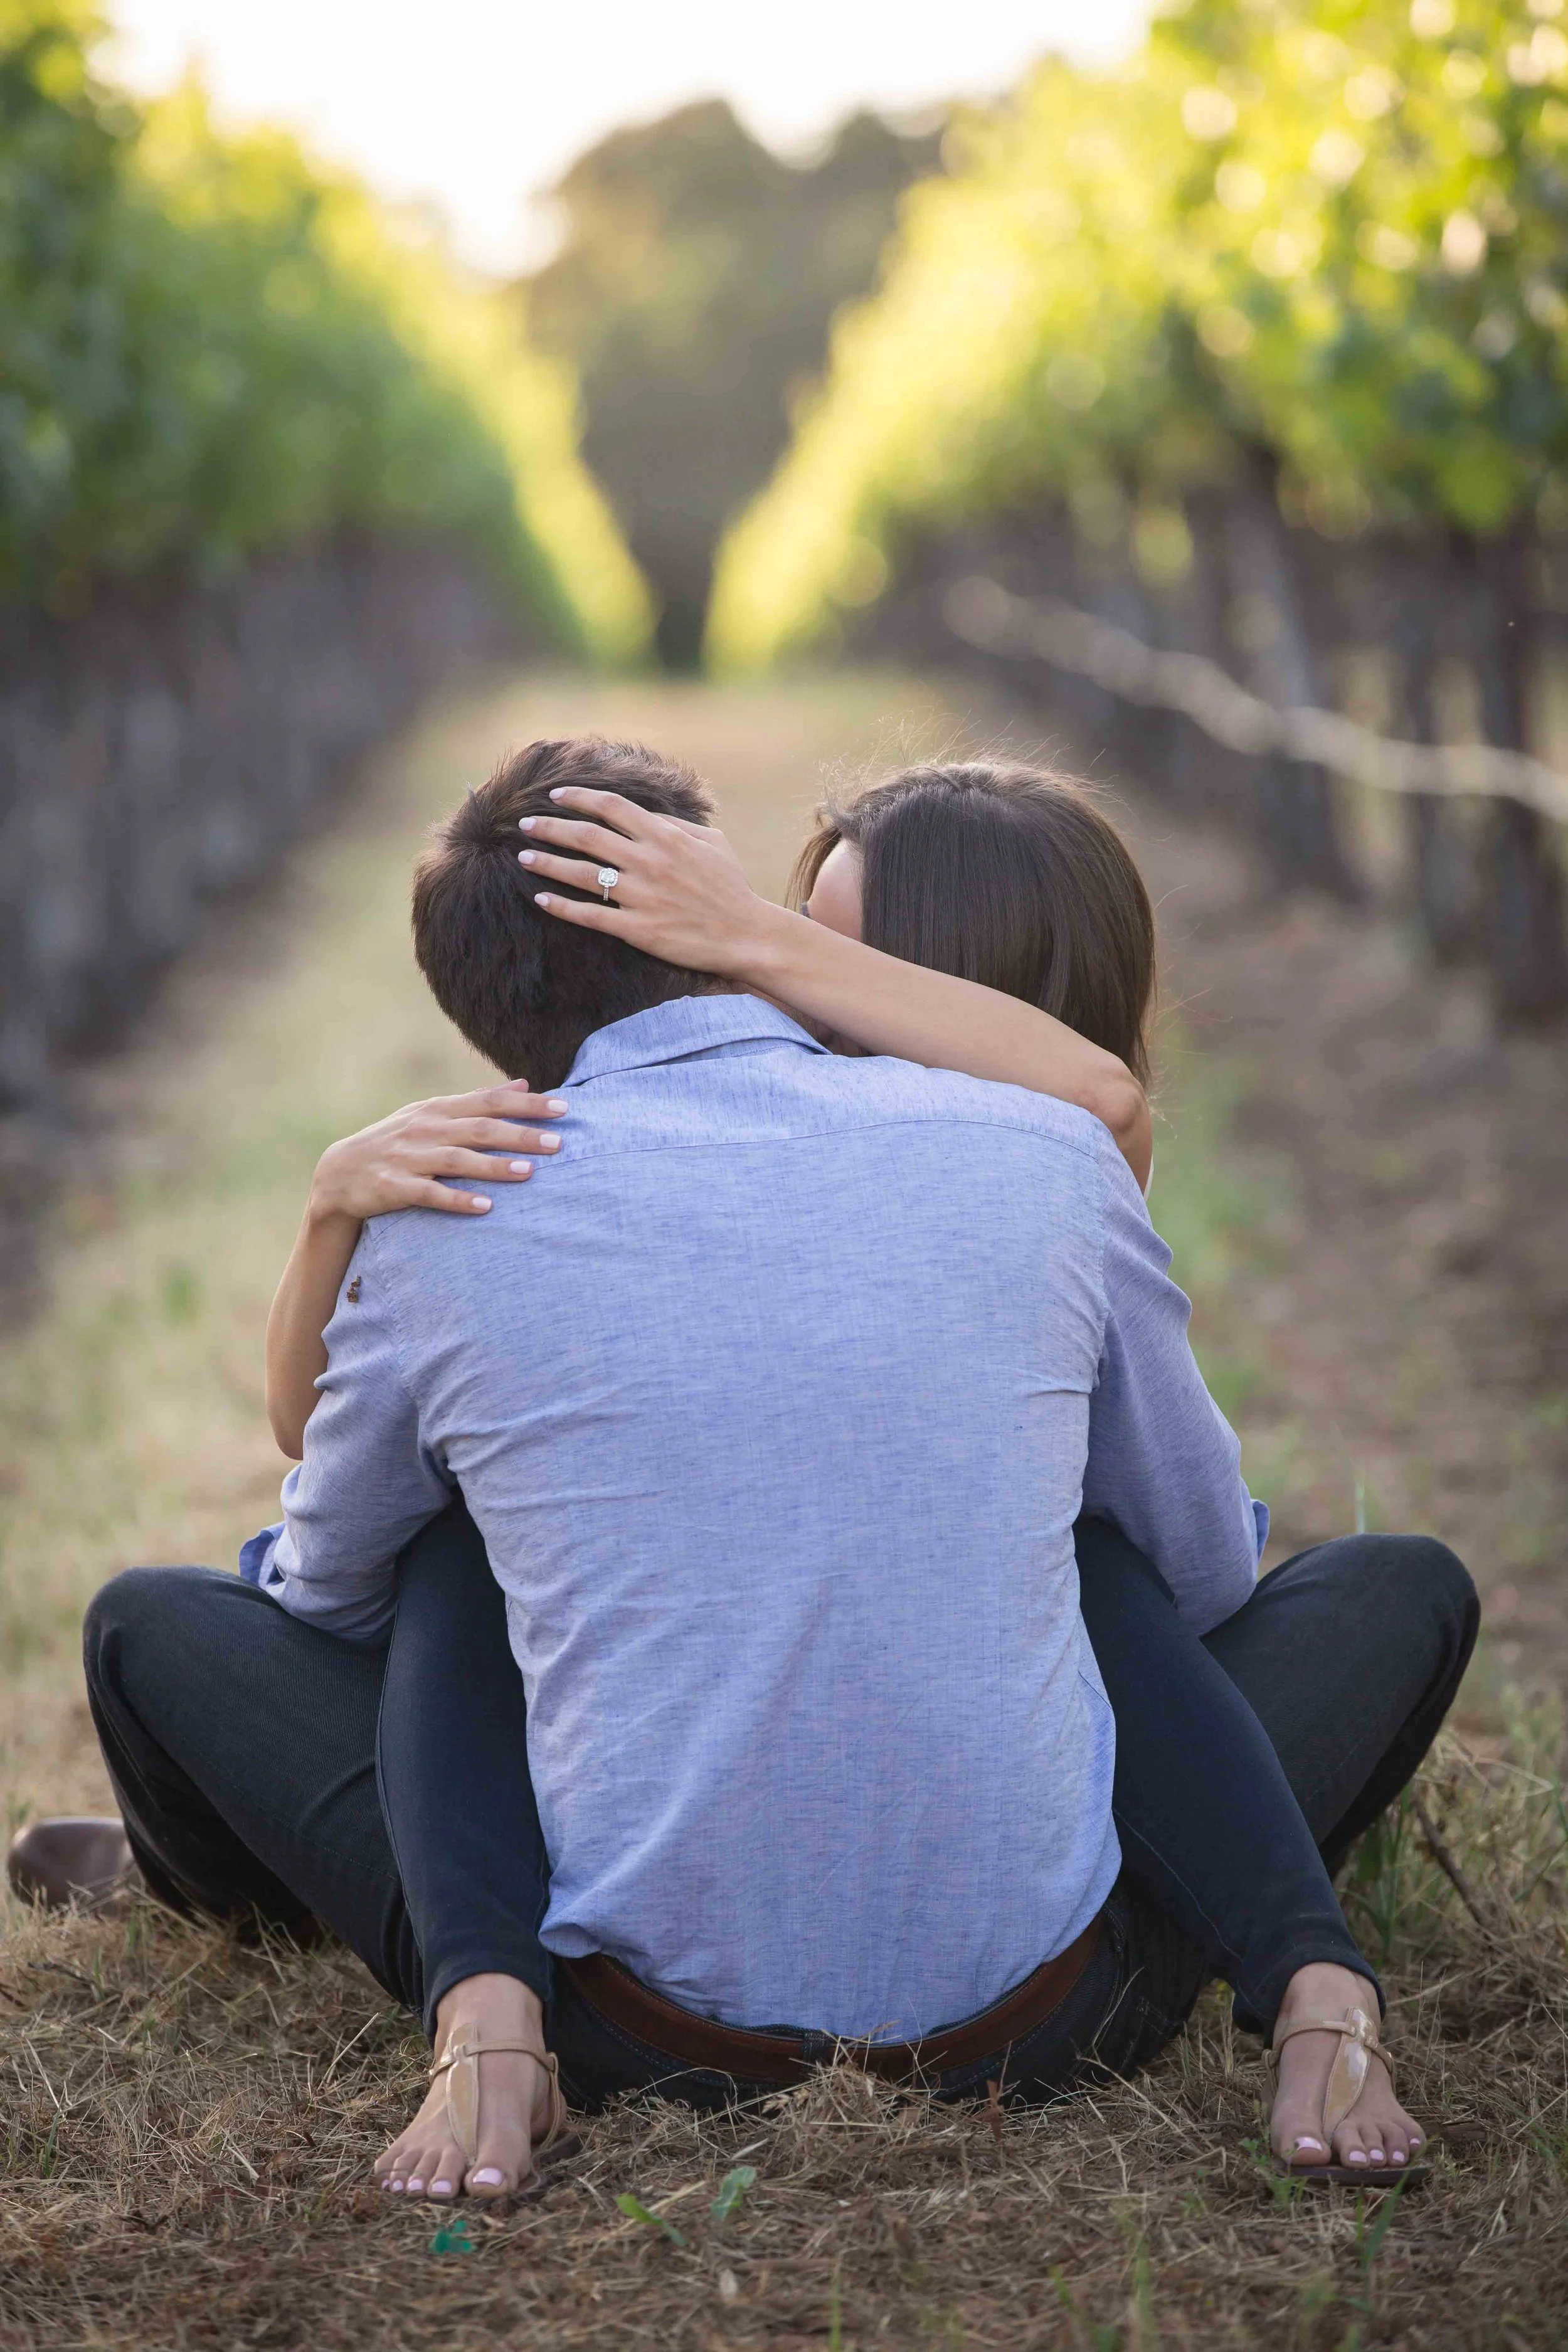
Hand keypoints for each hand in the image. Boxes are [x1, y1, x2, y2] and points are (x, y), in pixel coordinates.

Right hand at [307, 1082, 566, 1221]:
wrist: (339, 1172)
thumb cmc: (398, 1142)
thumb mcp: (433, 1114)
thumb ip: (478, 1101)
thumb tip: (523, 1084)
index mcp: (438, 1110)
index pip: (489, 1102)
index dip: (527, 1105)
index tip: (564, 1109)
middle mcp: (426, 1129)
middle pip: (480, 1129)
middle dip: (521, 1135)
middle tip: (559, 1142)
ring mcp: (409, 1158)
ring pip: (458, 1160)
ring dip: (494, 1166)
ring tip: (529, 1172)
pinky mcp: (394, 1187)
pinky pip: (430, 1193)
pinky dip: (457, 1199)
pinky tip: (485, 1207)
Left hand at [516, 789, 777, 976]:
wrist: (745, 934)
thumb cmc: (730, 887)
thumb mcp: (713, 842)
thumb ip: (677, 824)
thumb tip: (647, 814)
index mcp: (665, 836)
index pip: (611, 807)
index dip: (579, 797)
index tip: (555, 795)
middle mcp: (649, 862)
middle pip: (587, 836)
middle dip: (550, 826)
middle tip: (525, 823)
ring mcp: (641, 896)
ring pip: (582, 874)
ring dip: (547, 863)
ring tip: (522, 857)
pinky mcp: (637, 929)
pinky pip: (590, 915)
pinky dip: (561, 906)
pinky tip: (541, 898)